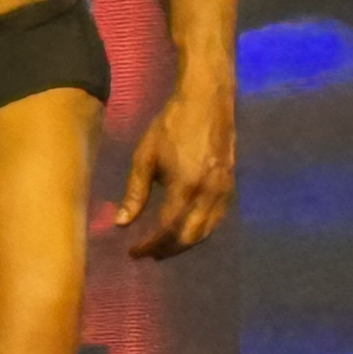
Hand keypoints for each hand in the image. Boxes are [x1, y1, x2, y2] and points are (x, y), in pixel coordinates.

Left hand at [112, 84, 232, 259]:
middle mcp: (208, 194)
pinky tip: (187, 229)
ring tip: (164, 246)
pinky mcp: (231, 185)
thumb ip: (134, 193)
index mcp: (185, 187)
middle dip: (168, 250)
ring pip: (206, 231)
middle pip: (189, 237)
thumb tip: (121, 224)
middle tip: (149, 253)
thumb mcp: (145, 157)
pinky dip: (201, 231)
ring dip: (185, 243)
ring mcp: (224, 191)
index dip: (149, 245)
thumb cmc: (171, 125)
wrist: (207, 100)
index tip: (133, 252)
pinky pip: (217, 219)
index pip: (166, 230)